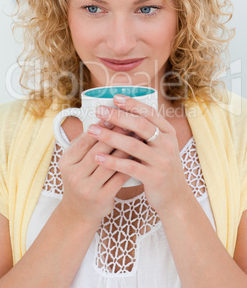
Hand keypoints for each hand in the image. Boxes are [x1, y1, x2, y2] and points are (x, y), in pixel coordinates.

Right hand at [58, 121, 129, 227]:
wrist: (79, 212)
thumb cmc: (82, 179)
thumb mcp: (75, 162)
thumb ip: (86, 143)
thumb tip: (105, 119)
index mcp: (66, 162)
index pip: (85, 140)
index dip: (101, 127)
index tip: (115, 116)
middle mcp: (74, 175)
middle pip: (98, 150)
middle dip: (116, 135)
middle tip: (130, 123)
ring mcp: (87, 188)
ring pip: (110, 163)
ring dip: (126, 149)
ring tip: (138, 137)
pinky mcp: (101, 198)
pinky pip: (119, 178)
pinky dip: (129, 165)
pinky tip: (138, 156)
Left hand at [88, 95, 190, 216]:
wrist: (175, 196)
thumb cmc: (160, 167)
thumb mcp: (160, 146)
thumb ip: (146, 132)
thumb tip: (120, 114)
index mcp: (168, 132)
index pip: (150, 112)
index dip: (132, 104)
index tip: (115, 97)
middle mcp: (167, 144)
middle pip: (140, 125)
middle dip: (117, 116)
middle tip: (99, 111)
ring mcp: (162, 161)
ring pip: (133, 144)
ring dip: (110, 136)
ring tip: (92, 130)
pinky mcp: (154, 177)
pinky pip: (130, 166)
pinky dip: (112, 161)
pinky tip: (98, 157)